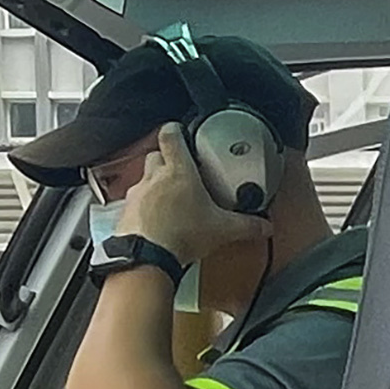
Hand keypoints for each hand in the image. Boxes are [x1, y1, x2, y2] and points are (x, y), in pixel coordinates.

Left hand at [125, 126, 260, 261]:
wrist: (147, 259)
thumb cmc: (180, 235)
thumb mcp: (221, 230)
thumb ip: (245, 225)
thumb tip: (262, 226)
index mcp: (178, 171)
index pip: (170, 134)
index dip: (175, 129)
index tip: (181, 132)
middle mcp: (154, 178)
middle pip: (156, 154)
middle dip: (167, 159)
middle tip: (181, 172)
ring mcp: (137, 194)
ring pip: (144, 178)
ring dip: (155, 185)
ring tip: (170, 201)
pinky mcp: (126, 213)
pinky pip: (134, 203)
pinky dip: (144, 208)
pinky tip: (156, 221)